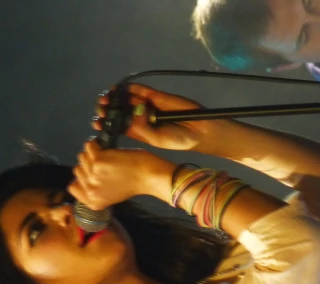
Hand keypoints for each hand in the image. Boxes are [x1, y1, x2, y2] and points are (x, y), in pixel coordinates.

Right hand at [69, 140, 175, 209]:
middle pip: (77, 170)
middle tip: (108, 168)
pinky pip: (89, 145)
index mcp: (93, 202)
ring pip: (82, 156)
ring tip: (110, 160)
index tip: (94, 175)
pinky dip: (97, 144)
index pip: (72, 187)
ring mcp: (94, 175)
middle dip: (90, 165)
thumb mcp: (111, 195)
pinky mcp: (99, 160)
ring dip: (94, 154)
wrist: (149, 176)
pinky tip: (109, 150)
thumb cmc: (133, 183)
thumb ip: (95, 190)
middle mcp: (91, 190)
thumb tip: (77, 180)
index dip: (82, 179)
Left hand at [93, 84, 227, 152]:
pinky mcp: (155, 95)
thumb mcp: (157, 140)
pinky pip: (139, 90)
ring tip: (107, 97)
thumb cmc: (180, 139)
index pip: (118, 126)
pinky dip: (128, 88)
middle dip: (108, 109)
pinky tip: (118, 88)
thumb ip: (142, 128)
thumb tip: (133, 111)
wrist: (201, 129)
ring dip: (115, 97)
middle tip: (103, 108)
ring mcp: (148, 106)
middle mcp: (141, 118)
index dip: (106, 124)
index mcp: (139, 132)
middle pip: (120, 110)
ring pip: (127, 99)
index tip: (98, 123)